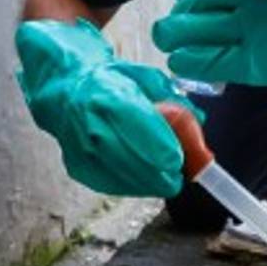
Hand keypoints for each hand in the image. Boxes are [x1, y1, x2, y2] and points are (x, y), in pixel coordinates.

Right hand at [15, 19, 197, 196]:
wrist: (66, 91)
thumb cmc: (111, 83)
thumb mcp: (147, 80)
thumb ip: (175, 102)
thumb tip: (199, 121)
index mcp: (112, 97)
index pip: (144, 131)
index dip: (167, 151)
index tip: (182, 159)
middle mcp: (93, 125)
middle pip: (137, 163)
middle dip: (164, 173)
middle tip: (179, 172)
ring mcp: (82, 149)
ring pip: (128, 179)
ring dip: (151, 181)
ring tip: (163, 171)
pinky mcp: (78, 168)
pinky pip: (114, 186)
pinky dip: (134, 184)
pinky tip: (142, 174)